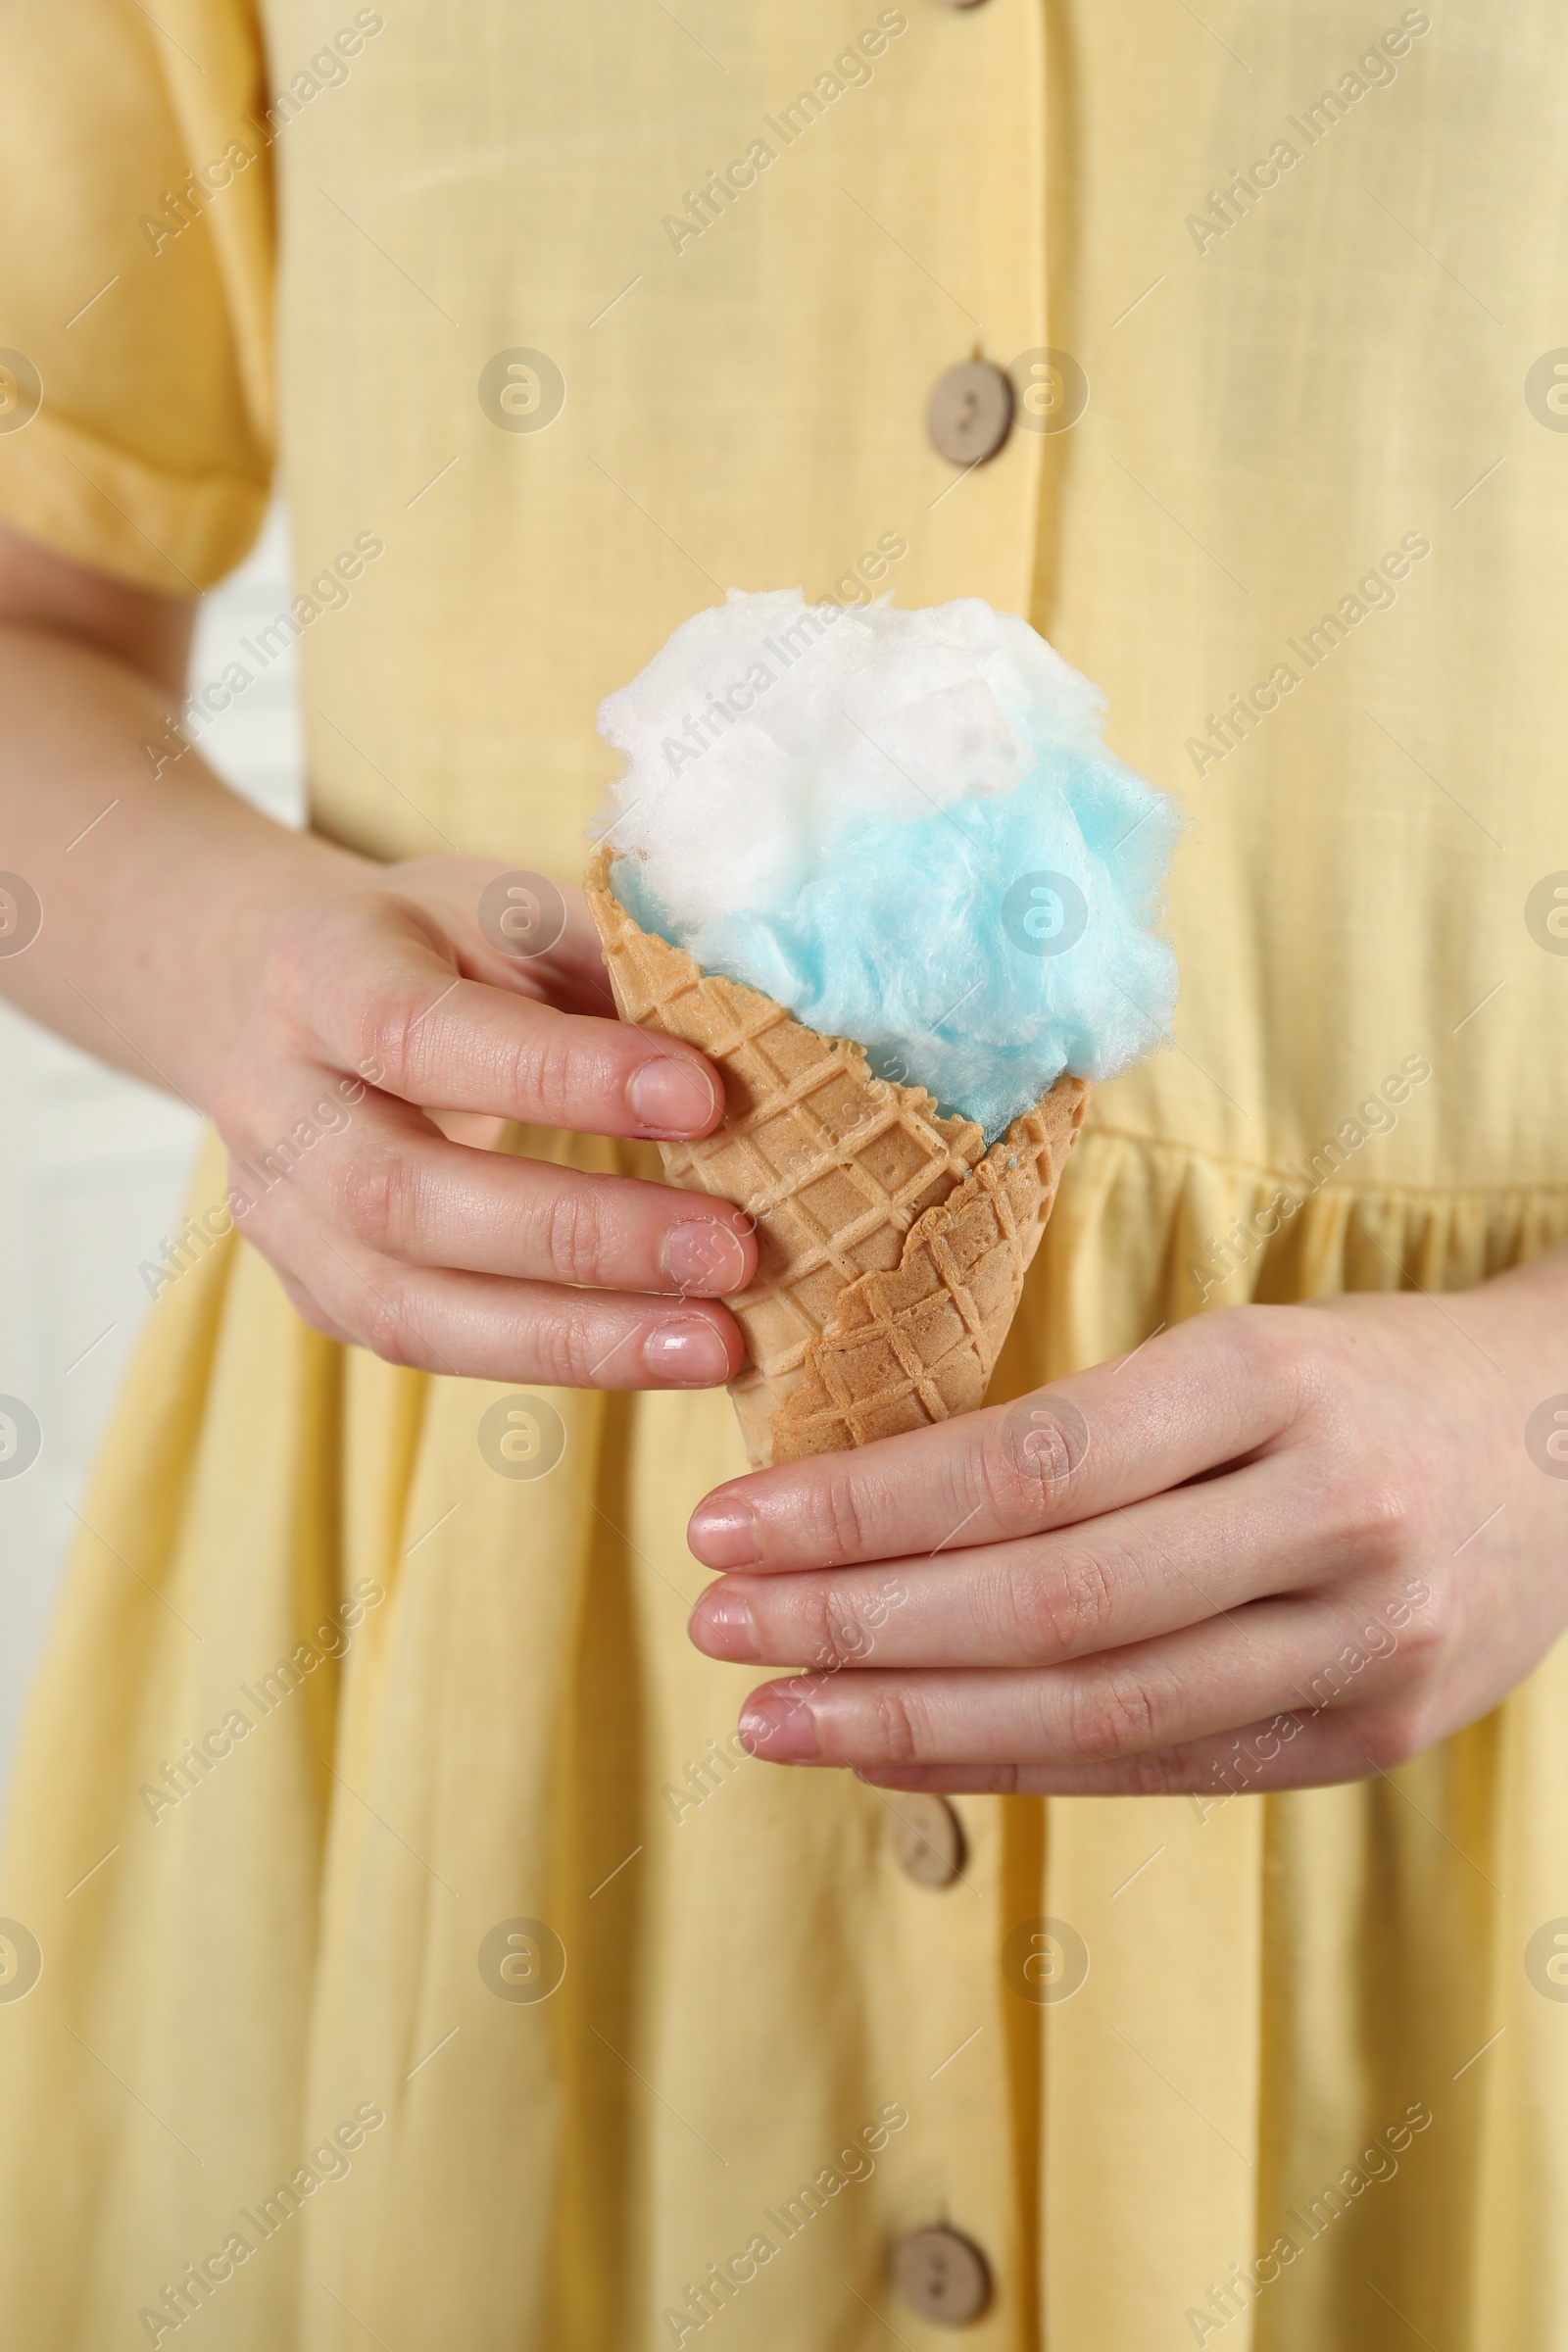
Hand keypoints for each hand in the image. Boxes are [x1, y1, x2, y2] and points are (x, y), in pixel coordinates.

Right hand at [211, 856, 755, 1384]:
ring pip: (407, 1308)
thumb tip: (766, 1024)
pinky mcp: (318, 1296)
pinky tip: (667, 1353)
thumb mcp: (519, 909)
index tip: (703, 1096)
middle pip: (401, 1194)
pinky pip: (431, 1351)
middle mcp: (272, 1100)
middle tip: (732, 1248)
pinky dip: (560, 1360)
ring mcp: (279, 1214)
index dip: (559, 1076)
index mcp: (319, 968)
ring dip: (575, 1337)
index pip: (418, 1032)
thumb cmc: (453, 947)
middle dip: (580, 1233)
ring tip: (716, 1342)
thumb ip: (615, 955)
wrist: (311, 1000)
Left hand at [685, 1256, 1567, 1791]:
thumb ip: (1087, 1430)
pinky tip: (901, 1750)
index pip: (1034, 1461)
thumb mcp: (1242, 1347)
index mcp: (1276, 1376)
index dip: (867, 1507)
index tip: (727, 1521)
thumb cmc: (1360, 1376)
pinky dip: (1018, 1763)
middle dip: (859, 1624)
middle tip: (714, 1625)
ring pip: (1102, 1708)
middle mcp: (1332, 1512)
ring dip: (913, 1720)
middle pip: (1054, 1600)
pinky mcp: (1375, 1734)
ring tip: (773, 1713)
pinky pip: (1166, 1766)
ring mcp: (1367, 1640)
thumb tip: (863, 1506)